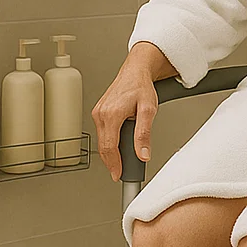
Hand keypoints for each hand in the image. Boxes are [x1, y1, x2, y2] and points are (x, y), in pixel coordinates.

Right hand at [92, 42, 173, 181]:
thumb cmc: (142, 87)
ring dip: (110, 153)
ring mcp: (98, 112)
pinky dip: (109, 143)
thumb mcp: (149, 110)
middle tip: (120, 174)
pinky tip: (117, 149)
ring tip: (121, 164)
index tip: (118, 175)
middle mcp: (101, 113)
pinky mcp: (98, 112)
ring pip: (102, 141)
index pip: (109, 147)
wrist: (136, 71)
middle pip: (103, 147)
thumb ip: (144, 133)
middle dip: (111, 163)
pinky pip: (102, 133)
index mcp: (111, 114)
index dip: (114, 164)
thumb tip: (143, 154)